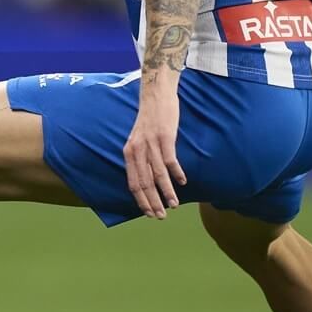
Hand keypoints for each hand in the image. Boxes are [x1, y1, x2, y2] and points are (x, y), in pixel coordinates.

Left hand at [123, 86, 184, 218]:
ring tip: (174, 204)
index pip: (133, 183)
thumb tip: (147, 179)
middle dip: (152, 202)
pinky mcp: (164, 137)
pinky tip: (182, 182)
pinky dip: (176, 173)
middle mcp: (137, 150)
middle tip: (160, 216)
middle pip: (144, 182)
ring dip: (166, 192)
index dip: (141, 200)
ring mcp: (150, 144)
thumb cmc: (149, 120)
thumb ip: (140, 158)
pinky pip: (170, 160)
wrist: (155, 95)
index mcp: (129, 153)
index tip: (149, 213)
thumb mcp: (139, 140)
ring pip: (157, 174)